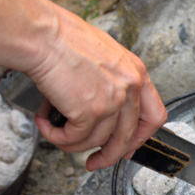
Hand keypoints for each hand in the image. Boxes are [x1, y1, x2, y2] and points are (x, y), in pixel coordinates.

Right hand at [27, 4, 166, 170]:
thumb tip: (106, 111)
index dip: (141, 136)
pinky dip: (56, 137)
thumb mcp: (103, 57)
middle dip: (110, 155)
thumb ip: (113, 83)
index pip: (154, 116)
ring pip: (99, 142)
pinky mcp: (90, 111)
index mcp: (136, 73)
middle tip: (94, 161)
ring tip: (54, 131)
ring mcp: (112, 101)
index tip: (127, 146)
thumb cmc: (62, 39)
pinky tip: (46, 125)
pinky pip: (75, 139)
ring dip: (73, 144)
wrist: (40, 34)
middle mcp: (130, 88)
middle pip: (129, 137)